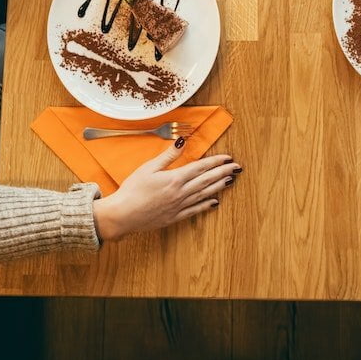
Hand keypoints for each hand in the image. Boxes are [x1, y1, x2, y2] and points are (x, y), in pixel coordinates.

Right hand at [92, 146, 239, 240]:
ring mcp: (179, 206)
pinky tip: (215, 202)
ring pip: (204, 195)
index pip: (200, 167)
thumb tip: (182, 141)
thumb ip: (168, 156)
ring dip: (219, 187)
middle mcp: (180, 193)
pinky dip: (206, 205)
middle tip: (237, 168)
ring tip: (231, 181)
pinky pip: (195, 210)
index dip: (216, 162)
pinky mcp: (175, 217)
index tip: (228, 158)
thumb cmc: (132, 190)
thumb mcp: (148, 168)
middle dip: (223, 173)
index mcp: (175, 179)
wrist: (123, 215)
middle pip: (206, 180)